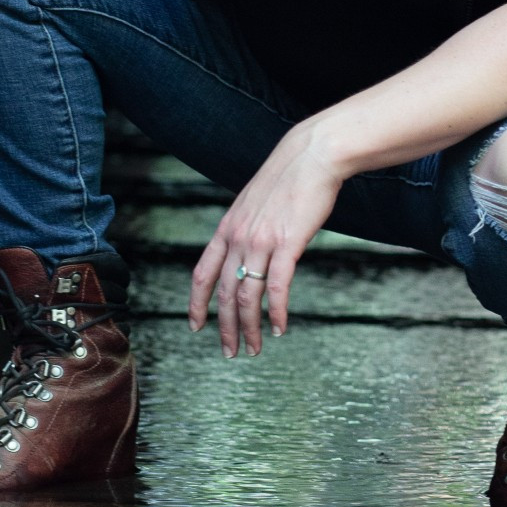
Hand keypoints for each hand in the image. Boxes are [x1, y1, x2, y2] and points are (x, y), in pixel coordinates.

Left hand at [188, 123, 343, 354]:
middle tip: (230, 351)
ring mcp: (261, 241)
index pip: (202, 273)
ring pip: (247, 295)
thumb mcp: (253, 203)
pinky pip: (278, 287)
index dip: (197, 303)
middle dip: (225, 327)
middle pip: (224, 292)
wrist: (312, 155)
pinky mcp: (287, 244)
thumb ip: (245, 227)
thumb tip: (244, 250)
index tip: (195, 326)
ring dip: (250, 327)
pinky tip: (280, 328)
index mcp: (227, 228)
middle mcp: (239, 237)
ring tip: (255, 347)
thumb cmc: (288, 178)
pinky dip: (278, 313)